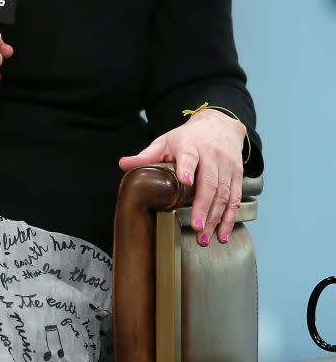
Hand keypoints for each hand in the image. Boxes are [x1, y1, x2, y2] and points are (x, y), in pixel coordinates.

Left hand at [118, 108, 245, 244]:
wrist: (220, 124)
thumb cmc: (188, 137)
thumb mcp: (165, 141)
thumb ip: (146, 155)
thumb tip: (123, 164)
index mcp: (191, 145)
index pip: (189, 156)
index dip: (187, 168)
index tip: (185, 181)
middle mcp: (212, 155)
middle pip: (209, 183)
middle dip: (202, 207)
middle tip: (195, 228)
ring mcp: (227, 165)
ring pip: (224, 194)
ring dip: (215, 218)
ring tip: (204, 237)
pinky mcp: (238, 175)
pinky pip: (236, 199)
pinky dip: (230, 218)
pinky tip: (222, 234)